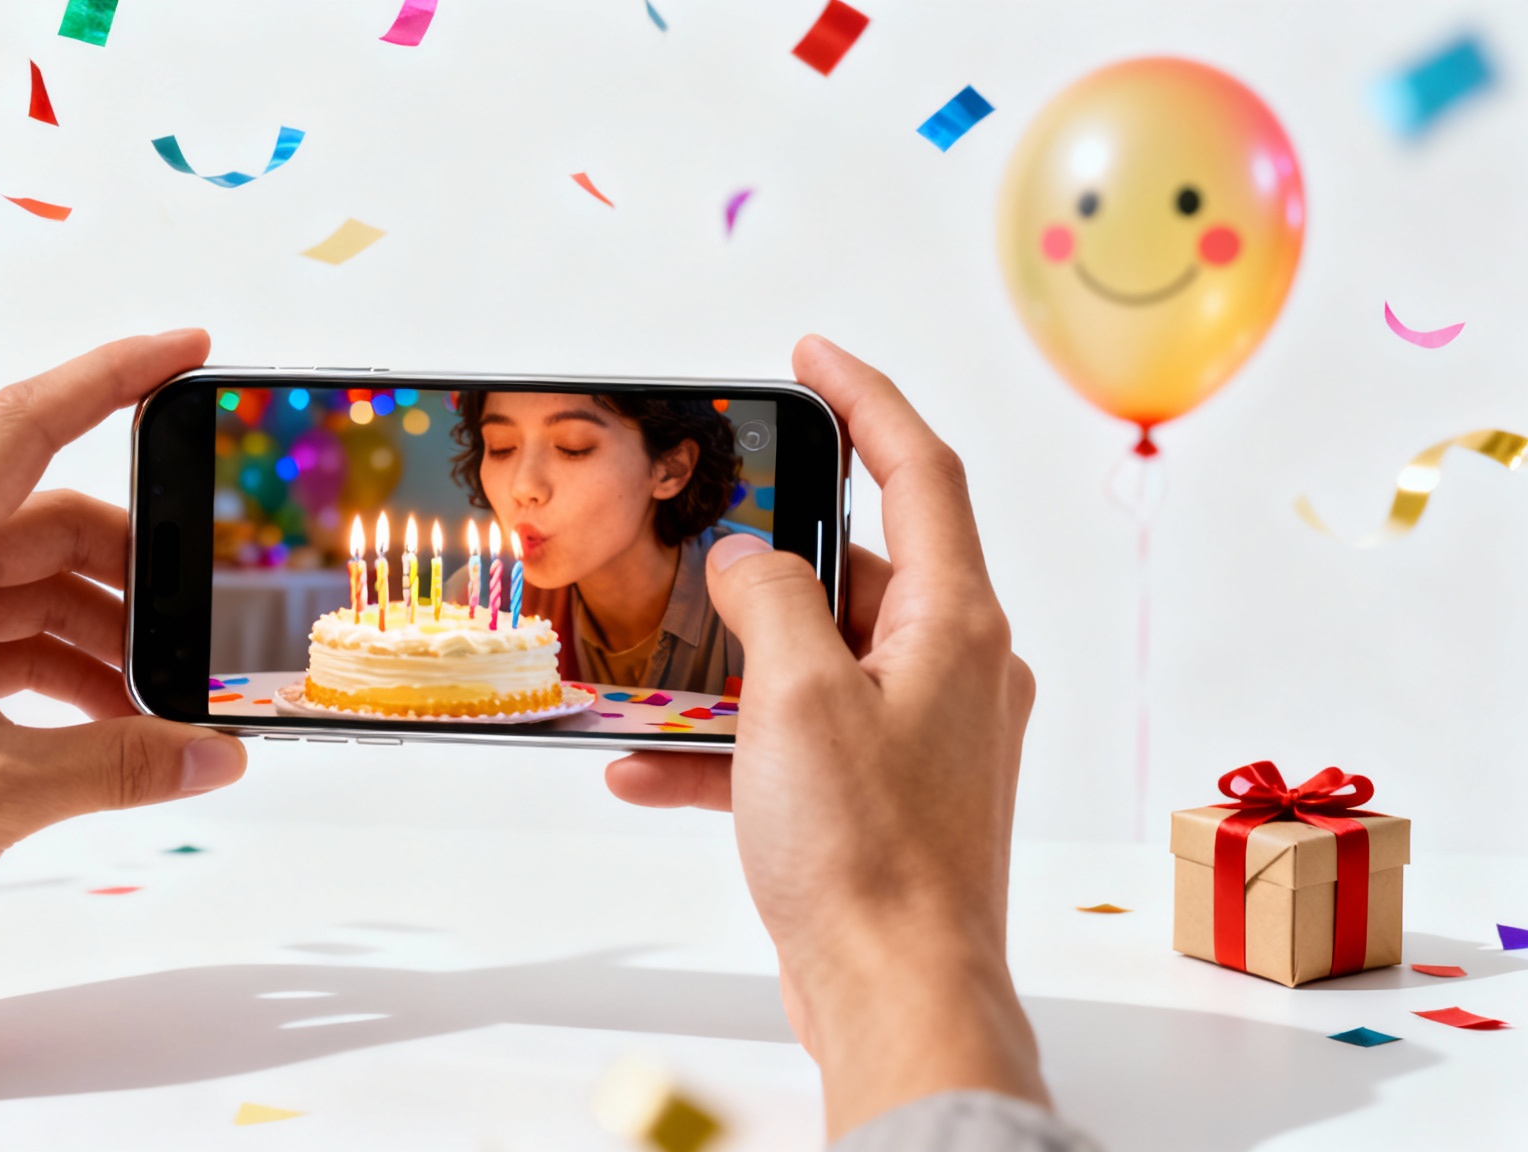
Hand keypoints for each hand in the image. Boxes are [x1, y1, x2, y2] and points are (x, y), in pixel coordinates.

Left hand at [0, 331, 246, 1099]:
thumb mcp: (1, 791)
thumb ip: (125, 763)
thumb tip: (212, 754)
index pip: (27, 426)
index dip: (113, 376)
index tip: (184, 350)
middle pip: (48, 524)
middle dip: (136, 573)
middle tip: (205, 621)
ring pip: (32, 589)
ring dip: (104, 638)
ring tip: (166, 701)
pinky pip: (5, 639)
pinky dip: (65, 673)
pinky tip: (115, 727)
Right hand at [606, 335, 1044, 1134]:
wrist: (896, 998)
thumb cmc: (867, 856)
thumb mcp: (798, 696)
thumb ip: (768, 598)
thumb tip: (746, 560)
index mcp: (955, 623)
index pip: (919, 469)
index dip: (864, 396)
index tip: (812, 355)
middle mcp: (954, 668)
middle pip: (856, 569)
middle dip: (764, 565)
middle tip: (695, 547)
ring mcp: (924, 734)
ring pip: (815, 660)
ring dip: (730, 670)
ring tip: (653, 678)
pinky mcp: (887, 794)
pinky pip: (800, 740)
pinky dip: (731, 746)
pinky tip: (648, 768)